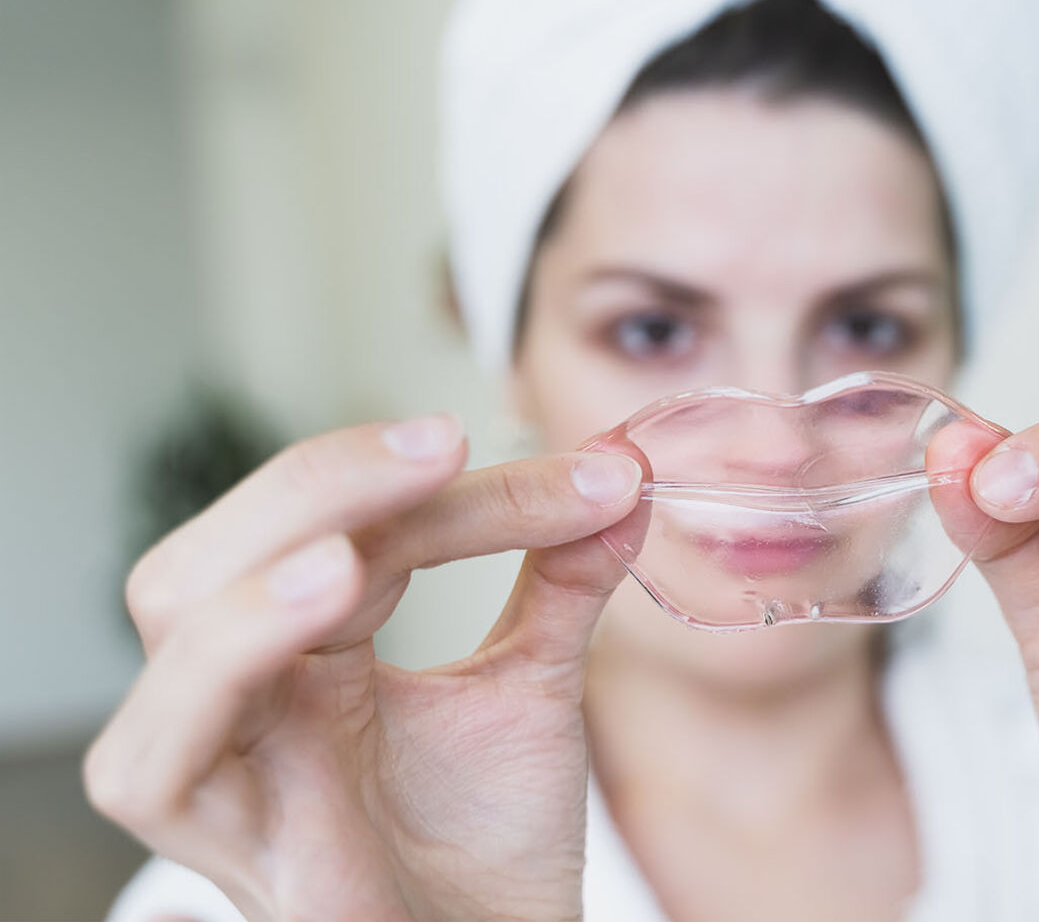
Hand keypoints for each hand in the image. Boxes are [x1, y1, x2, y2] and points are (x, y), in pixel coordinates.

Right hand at [84, 416, 645, 921]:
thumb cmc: (490, 841)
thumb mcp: (533, 684)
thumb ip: (563, 579)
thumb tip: (625, 476)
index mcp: (308, 646)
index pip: (347, 525)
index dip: (447, 486)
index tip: (588, 473)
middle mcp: (249, 691)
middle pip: (233, 542)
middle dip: (329, 478)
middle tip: (445, 443)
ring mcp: (225, 765)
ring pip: (179, 616)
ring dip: (272, 549)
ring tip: (368, 532)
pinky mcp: (226, 844)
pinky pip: (164, 750)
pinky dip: (231, 656)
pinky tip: (324, 596)